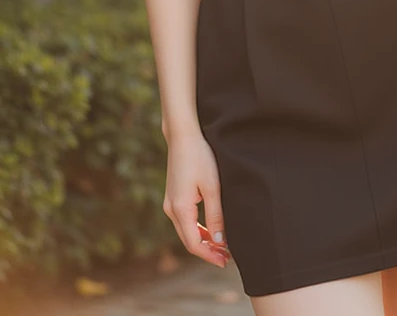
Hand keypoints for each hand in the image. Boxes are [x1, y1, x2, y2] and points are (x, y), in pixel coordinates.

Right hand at [162, 134, 231, 268]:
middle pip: (188, 240)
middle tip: (226, 258)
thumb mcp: (212, 187)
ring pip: (186, 231)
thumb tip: (219, 241)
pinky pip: (184, 220)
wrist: (183, 135)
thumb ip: (216, 215)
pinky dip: (197, 229)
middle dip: (207, 251)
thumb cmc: (200, 157)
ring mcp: (170, 202)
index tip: (225, 261)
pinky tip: (210, 230)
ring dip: (203, 240)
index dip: (209, 255)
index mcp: (180, 209)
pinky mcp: (173, 196)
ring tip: (221, 247)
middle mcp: (171, 209)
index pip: (194, 243)